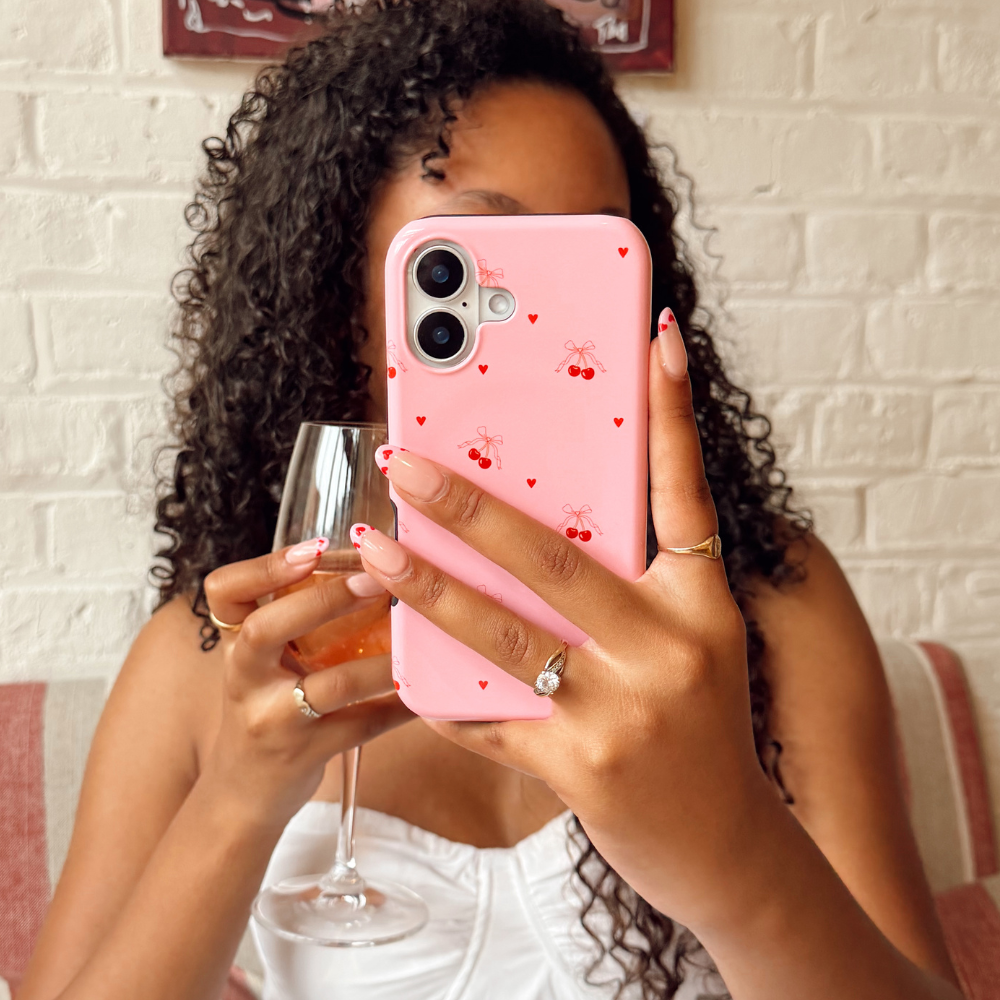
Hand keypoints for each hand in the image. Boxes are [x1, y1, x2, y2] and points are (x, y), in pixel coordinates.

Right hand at [200, 546, 411, 828]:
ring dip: (379, 662)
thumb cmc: (268, 706)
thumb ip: (297, 616)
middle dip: (324, 600)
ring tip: (414, 639)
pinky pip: (362, 726)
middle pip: (267, 629)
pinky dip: (398, 707)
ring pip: (328, 686)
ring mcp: (274, 719)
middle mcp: (246, 678)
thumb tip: (375, 562)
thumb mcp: (263, 659)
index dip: (264, 567)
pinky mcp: (306, 754)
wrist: (242, 793)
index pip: (225, 592)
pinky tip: (425, 692)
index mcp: (236, 642)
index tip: (315, 549)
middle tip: (375, 581)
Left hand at [354, 308, 775, 931]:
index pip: (687, 493)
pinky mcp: (581, 769)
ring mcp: (624, 712)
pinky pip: (490, 716)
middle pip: (557, 559)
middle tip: (405, 460)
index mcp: (703, 606)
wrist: (728, 848)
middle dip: (470, 506)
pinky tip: (398, 666)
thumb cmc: (700, 731)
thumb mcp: (687, 646)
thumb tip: (541, 525)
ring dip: (428, 587)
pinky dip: (441, 690)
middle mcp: (672, 650)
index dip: (674, 412)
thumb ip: (628, 591)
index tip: (653, 335)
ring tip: (372, 547)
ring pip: (505, 634)